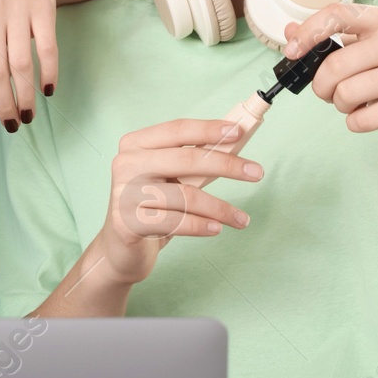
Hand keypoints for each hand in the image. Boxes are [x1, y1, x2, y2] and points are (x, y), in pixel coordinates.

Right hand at [95, 119, 261, 286]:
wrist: (120, 248)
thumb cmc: (151, 207)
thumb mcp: (169, 177)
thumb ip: (194, 160)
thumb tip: (234, 144)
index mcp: (135, 144)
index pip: (177, 130)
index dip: (209, 129)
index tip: (239, 131)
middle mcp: (126, 164)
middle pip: (186, 159)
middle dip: (227, 164)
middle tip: (257, 172)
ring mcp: (124, 193)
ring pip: (186, 196)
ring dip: (221, 208)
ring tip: (241, 219)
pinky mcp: (127, 223)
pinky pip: (176, 222)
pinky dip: (202, 226)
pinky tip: (216, 229)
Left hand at [282, 2, 377, 157]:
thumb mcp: (363, 55)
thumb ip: (329, 41)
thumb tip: (290, 30)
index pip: (337, 14)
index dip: (307, 32)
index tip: (292, 51)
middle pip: (334, 63)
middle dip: (322, 86)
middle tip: (331, 93)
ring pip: (345, 93)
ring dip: (341, 105)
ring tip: (358, 102)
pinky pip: (359, 119)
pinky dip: (356, 123)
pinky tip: (373, 116)